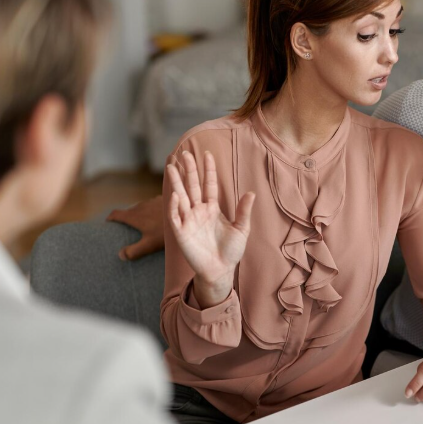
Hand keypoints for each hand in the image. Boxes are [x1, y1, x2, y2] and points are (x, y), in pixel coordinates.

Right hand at [106, 196, 164, 259]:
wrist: (186, 216)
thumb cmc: (166, 233)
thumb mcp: (149, 244)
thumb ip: (134, 251)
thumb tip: (120, 256)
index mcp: (134, 216)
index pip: (116, 214)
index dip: (110, 218)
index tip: (107, 223)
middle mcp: (141, 206)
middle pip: (129, 211)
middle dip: (125, 217)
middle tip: (125, 227)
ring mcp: (152, 202)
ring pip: (141, 207)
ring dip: (139, 213)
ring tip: (143, 223)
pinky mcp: (164, 200)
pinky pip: (153, 205)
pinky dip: (151, 210)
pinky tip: (158, 218)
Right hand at [167, 150, 255, 307]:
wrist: (221, 270)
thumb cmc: (231, 251)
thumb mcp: (242, 229)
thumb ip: (244, 211)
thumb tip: (251, 193)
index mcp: (212, 209)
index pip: (209, 185)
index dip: (208, 170)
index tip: (208, 154)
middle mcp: (198, 211)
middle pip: (192, 186)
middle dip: (189, 170)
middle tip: (185, 153)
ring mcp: (188, 221)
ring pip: (180, 197)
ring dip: (176, 182)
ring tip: (171, 166)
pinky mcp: (181, 232)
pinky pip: (175, 216)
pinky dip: (174, 206)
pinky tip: (176, 194)